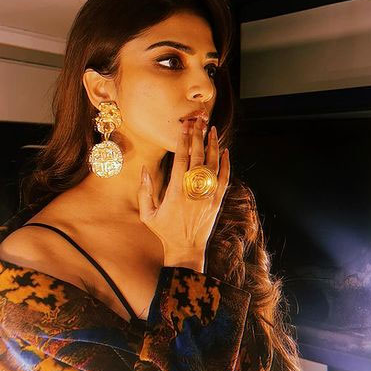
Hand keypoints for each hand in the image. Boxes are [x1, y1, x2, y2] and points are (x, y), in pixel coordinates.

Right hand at [137, 119, 229, 258]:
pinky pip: (225, 179)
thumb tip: (144, 169)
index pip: (180, 159)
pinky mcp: (217, 201)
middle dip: (197, 136)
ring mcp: (207, 196)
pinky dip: (226, 164)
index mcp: (175, 191)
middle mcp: (193, 191)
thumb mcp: (147, 214)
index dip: (183, 140)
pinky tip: (225, 151)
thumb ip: (144, 191)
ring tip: (211, 129)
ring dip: (213, 145)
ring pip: (213, 164)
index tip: (184, 126)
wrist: (186, 249)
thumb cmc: (165, 231)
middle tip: (197, 121)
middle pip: (198, 156)